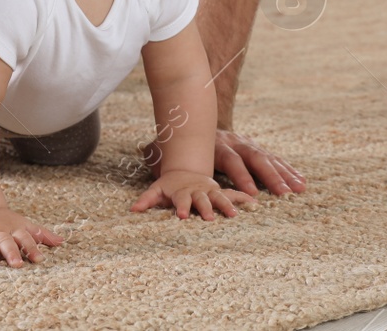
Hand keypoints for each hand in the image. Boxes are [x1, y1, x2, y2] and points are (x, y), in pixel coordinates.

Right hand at [0, 207, 63, 266]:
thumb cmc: (6, 225)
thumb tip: (62, 241)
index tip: (39, 259)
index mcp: (12, 230)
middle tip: (17, 264)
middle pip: (5, 241)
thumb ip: (40, 234)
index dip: (32, 247)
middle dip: (11, 252)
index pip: (25, 238)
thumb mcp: (23, 226)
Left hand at [130, 169, 256, 219]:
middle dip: (205, 208)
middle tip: (209, 218)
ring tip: (234, 215)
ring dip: (226, 205)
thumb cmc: (170, 184)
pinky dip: (242, 198)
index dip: (181, 207)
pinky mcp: (221, 192)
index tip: (181, 216)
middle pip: (202, 199)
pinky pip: (233, 194)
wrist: (186, 168)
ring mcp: (211, 191)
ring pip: (220, 197)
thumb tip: (133, 210)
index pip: (181, 199)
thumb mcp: (157, 189)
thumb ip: (147, 199)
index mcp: (182, 191)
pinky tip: (254, 204)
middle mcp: (198, 190)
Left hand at [141, 129, 305, 195]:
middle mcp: (233, 142)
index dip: (241, 177)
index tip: (252, 195)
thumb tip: (144, 155)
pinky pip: (273, 158)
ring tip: (299, 189)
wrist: (192, 112)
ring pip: (267, 157)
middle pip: (255, 158)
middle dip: (270, 177)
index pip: (231, 161)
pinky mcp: (253, 148)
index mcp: (214, 144)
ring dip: (284, 174)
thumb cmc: (175, 141)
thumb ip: (156, 154)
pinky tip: (300, 182)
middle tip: (284, 193)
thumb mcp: (164, 147)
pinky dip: (287, 170)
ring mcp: (245, 143)